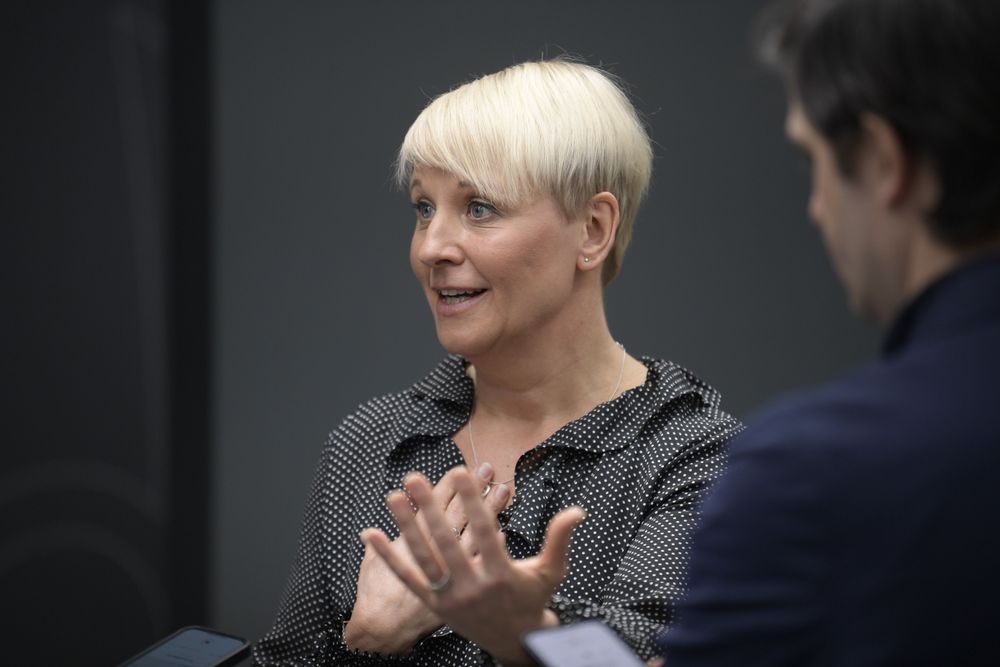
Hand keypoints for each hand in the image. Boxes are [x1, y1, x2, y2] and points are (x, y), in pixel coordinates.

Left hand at [363, 468, 585, 665]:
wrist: (514, 641)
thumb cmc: (532, 599)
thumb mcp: (551, 571)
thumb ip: (559, 539)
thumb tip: (577, 510)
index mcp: (502, 575)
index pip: (485, 533)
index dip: (473, 503)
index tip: (462, 473)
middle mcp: (473, 587)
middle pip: (447, 543)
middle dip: (429, 509)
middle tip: (415, 478)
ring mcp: (450, 598)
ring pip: (424, 558)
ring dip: (405, 526)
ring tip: (392, 496)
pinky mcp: (434, 605)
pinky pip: (407, 578)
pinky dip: (388, 557)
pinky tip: (370, 534)